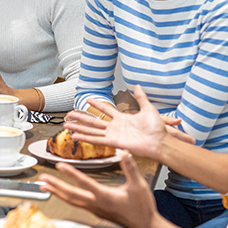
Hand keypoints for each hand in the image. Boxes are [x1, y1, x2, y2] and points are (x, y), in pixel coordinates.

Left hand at [39, 153, 159, 227]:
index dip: (71, 174)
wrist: (145, 226)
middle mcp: (97, 204)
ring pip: (71, 201)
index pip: (84, 183)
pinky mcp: (96, 212)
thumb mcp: (139, 185)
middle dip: (55, 186)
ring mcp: (95, 209)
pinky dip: (65, 197)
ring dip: (57, 193)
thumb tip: (124, 152)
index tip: (60, 166)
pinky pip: (76, 204)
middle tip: (43, 179)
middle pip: (71, 195)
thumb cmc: (142, 208)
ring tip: (44, 186)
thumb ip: (130, 168)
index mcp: (105, 197)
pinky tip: (60, 194)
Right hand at [64, 85, 190, 158]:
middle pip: (94, 121)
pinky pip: (97, 140)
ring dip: (79, 128)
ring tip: (67, 125)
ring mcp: (113, 135)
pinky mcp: (114, 142)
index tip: (87, 99)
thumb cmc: (157, 129)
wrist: (160, 141)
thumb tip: (138, 85)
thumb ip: (141, 98)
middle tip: (69, 114)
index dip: (96, 104)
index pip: (106, 109)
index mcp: (122, 118)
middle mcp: (115, 127)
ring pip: (92, 130)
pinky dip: (86, 138)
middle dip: (81, 117)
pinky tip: (76, 136)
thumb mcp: (148, 109)